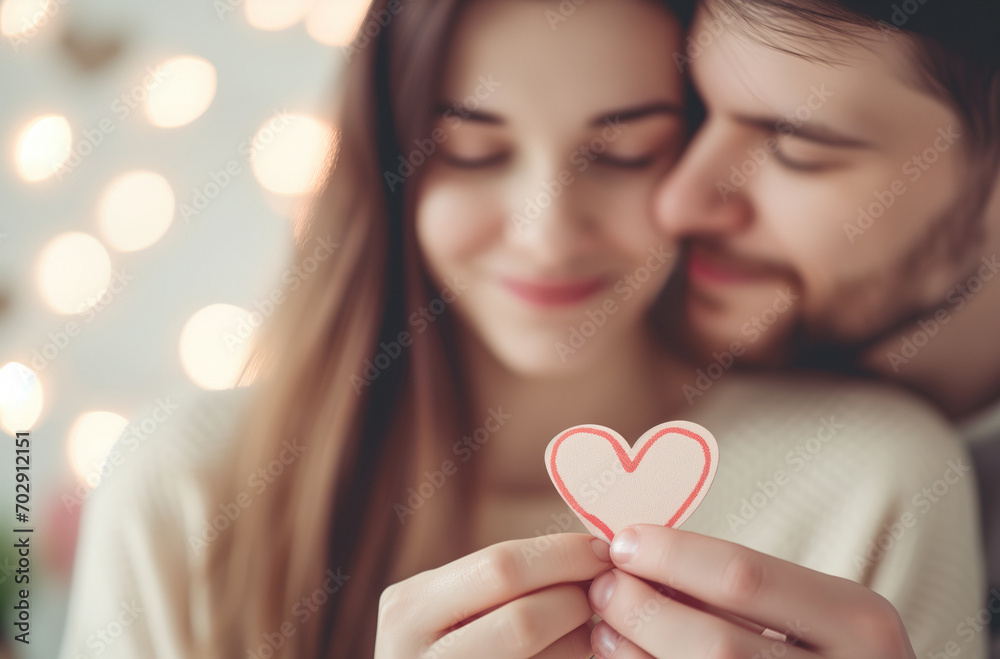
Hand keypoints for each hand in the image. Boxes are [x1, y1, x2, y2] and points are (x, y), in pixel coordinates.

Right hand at [375, 533, 610, 657]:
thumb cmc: (446, 640)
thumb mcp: (448, 603)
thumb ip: (500, 578)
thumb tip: (589, 551)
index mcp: (407, 608)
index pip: (500, 566)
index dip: (561, 555)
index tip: (599, 551)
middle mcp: (414, 658)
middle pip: (523, 620)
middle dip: (574, 600)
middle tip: (600, 593)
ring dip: (580, 639)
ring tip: (587, 626)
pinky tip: (573, 651)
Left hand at [587, 524, 915, 658]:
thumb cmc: (827, 651)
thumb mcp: (812, 612)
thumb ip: (741, 586)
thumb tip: (639, 554)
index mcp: (858, 621)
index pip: (743, 576)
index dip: (670, 556)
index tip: (623, 542)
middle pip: (716, 643)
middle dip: (644, 610)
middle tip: (603, 588)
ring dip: (637, 654)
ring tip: (606, 629)